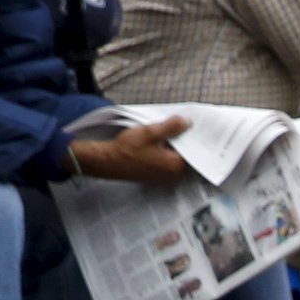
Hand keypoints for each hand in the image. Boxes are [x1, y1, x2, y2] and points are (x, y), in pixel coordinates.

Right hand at [66, 116, 193, 185]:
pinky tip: (156, 142)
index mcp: (176, 166)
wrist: (106, 161)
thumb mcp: (152, 132)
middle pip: (184, 153)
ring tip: (165, 131)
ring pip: (173, 156)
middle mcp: (173, 175)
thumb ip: (172, 127)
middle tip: (178, 125)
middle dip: (181, 140)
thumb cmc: (127, 149)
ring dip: (171, 145)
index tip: (190, 125)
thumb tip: (187, 122)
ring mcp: (164, 177)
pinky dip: (163, 151)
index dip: (190, 135)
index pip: (192, 149)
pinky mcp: (154, 175)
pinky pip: (164, 161)